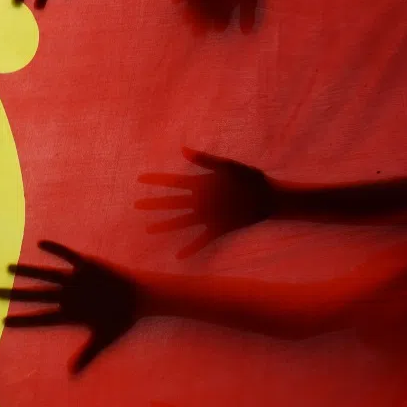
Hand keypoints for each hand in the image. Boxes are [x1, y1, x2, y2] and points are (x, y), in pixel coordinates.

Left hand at [0, 240, 139, 373]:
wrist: (138, 297)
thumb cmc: (120, 319)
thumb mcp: (103, 339)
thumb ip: (86, 354)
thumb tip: (71, 373)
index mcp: (70, 314)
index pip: (41, 319)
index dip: (23, 321)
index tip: (3, 323)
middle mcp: (68, 296)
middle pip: (37, 295)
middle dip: (16, 294)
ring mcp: (75, 281)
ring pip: (46, 275)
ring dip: (28, 271)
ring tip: (8, 268)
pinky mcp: (87, 267)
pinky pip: (69, 256)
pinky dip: (56, 250)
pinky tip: (40, 243)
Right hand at [135, 148, 274, 258]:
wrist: (269, 197)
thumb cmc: (250, 178)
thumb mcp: (228, 166)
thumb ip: (206, 160)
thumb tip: (183, 150)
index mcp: (201, 184)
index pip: (173, 182)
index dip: (157, 180)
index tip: (139, 178)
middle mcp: (201, 200)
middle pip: (172, 202)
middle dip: (154, 204)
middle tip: (136, 205)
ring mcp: (208, 215)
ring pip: (182, 221)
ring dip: (166, 225)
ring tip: (150, 230)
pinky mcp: (219, 228)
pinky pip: (202, 239)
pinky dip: (192, 248)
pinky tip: (179, 256)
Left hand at [174, 0, 258, 34]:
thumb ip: (248, 13)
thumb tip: (246, 33)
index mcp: (222, 14)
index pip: (217, 25)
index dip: (217, 25)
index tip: (219, 25)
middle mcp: (207, 9)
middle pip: (202, 22)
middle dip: (200, 25)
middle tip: (199, 29)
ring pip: (189, 11)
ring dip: (188, 14)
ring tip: (188, 16)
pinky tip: (176, 1)